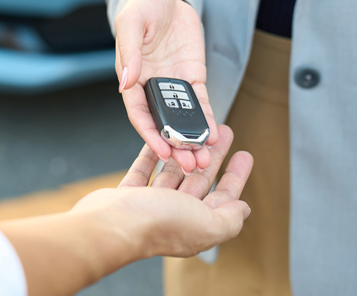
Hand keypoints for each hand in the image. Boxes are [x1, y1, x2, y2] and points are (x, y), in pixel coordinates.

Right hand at [72, 125, 251, 258]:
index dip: (235, 176)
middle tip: (222, 134)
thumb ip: (230, 218)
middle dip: (213, 156)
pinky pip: (144, 170)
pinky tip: (161, 141)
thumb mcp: (209, 224)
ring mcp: (151, 204)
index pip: (224, 198)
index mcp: (197, 225)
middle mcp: (175, 215)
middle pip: (200, 180)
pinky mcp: (129, 194)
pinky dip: (153, 155)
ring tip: (195, 131)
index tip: (244, 155)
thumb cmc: (159, 225)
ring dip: (186, 151)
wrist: (113, 224)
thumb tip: (243, 209)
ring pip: (173, 172)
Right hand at [114, 0, 216, 173]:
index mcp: (131, 77)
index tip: (161, 153)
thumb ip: (129, 52)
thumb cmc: (143, 6)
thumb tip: (125, 83)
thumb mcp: (132, 22)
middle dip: (175, 146)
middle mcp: (152, 86)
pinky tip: (214, 135)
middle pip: (163, 123)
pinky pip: (201, 102)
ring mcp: (174, 83)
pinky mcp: (193, 77)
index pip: (139, 113)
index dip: (149, 135)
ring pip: (183, 118)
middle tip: (190, 166)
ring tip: (205, 159)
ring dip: (192, 140)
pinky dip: (206, 119)